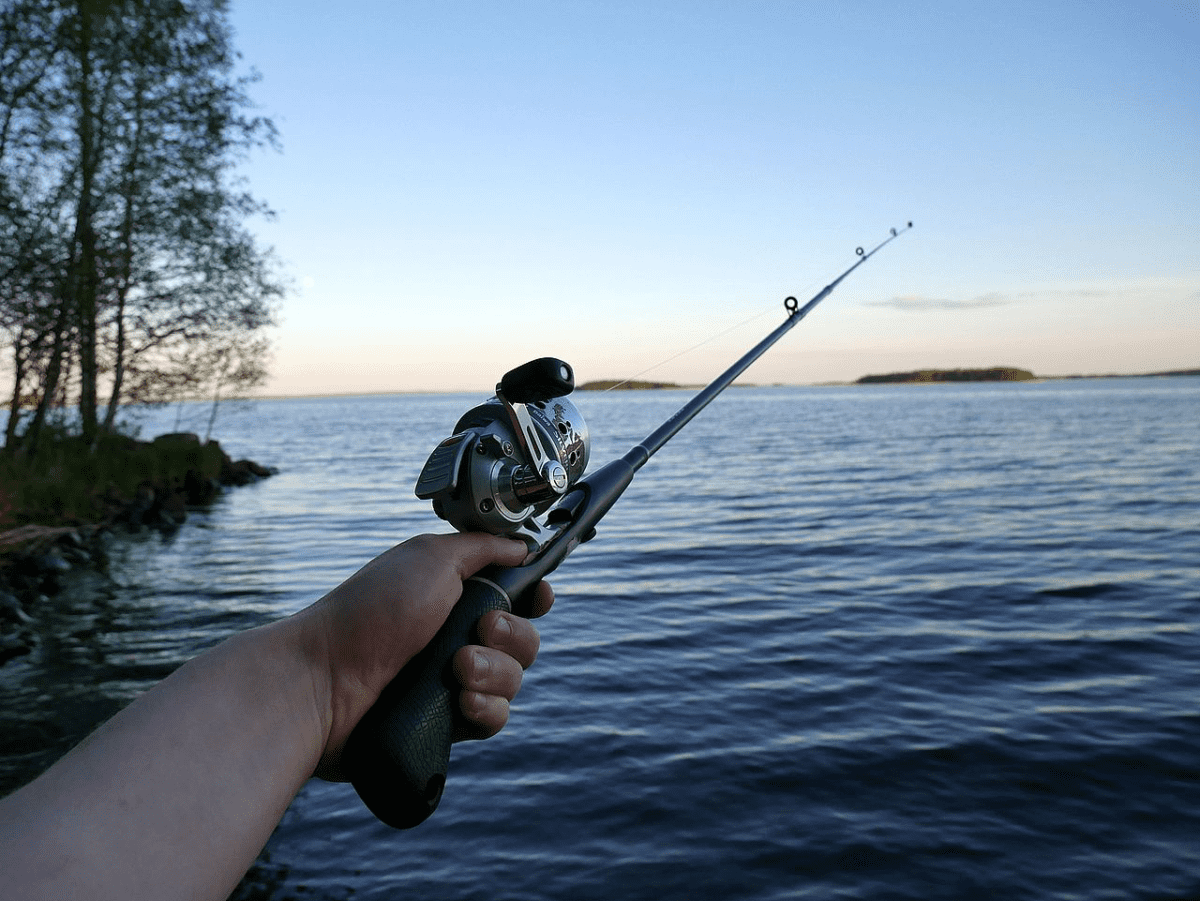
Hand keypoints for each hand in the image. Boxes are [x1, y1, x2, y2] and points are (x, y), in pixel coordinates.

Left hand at [302, 533, 553, 779]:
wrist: (326, 680)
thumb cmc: (370, 613)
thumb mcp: (430, 558)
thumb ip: (483, 547)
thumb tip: (522, 545)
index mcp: (455, 595)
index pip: (516, 597)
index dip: (534, 599)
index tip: (538, 598)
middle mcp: (457, 636)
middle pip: (524, 640)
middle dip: (511, 635)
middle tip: (479, 630)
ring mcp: (452, 681)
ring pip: (513, 681)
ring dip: (494, 672)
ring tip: (456, 669)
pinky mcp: (447, 722)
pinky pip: (494, 718)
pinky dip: (484, 708)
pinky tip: (461, 702)